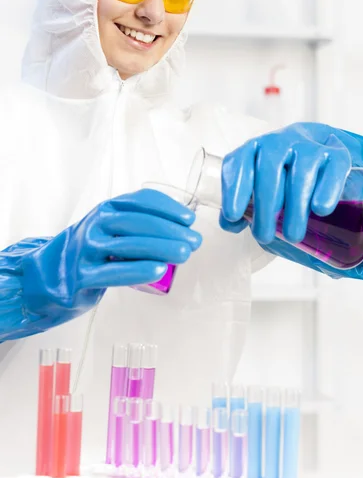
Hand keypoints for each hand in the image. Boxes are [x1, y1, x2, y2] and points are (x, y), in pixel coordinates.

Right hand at [21, 188, 201, 319]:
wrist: (52, 271)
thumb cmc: (93, 247)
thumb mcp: (111, 226)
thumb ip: (138, 221)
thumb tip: (182, 228)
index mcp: (106, 209)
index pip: (139, 201)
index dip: (167, 208)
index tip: (188, 219)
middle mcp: (96, 224)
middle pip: (138, 222)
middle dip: (171, 231)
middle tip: (194, 241)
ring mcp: (88, 249)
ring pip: (129, 245)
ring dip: (162, 248)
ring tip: (185, 254)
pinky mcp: (83, 275)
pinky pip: (114, 271)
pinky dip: (139, 270)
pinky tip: (159, 270)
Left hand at [220, 122, 351, 243]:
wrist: (327, 160)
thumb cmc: (287, 182)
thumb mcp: (263, 193)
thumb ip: (244, 207)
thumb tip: (231, 223)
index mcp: (256, 150)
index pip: (240, 162)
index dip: (235, 188)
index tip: (234, 215)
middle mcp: (281, 142)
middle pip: (270, 167)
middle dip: (265, 205)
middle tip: (265, 236)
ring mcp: (310, 145)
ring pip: (301, 171)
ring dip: (295, 205)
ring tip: (292, 235)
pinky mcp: (338, 154)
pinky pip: (333, 169)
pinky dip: (327, 189)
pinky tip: (320, 209)